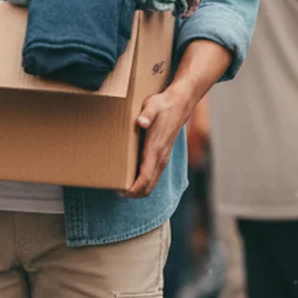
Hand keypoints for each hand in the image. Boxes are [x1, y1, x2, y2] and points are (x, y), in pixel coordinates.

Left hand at [122, 84, 195, 198]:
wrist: (181, 104)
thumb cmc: (163, 105)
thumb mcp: (152, 105)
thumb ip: (147, 114)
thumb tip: (141, 122)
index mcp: (156, 149)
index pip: (145, 177)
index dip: (133, 188)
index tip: (121, 191)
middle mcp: (161, 158)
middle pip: (148, 186)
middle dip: (133, 193)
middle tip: (117, 190)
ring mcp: (163, 159)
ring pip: (151, 184)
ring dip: (138, 190)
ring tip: (121, 186)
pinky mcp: (163, 157)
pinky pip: (153, 177)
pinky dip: (143, 183)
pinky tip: (131, 177)